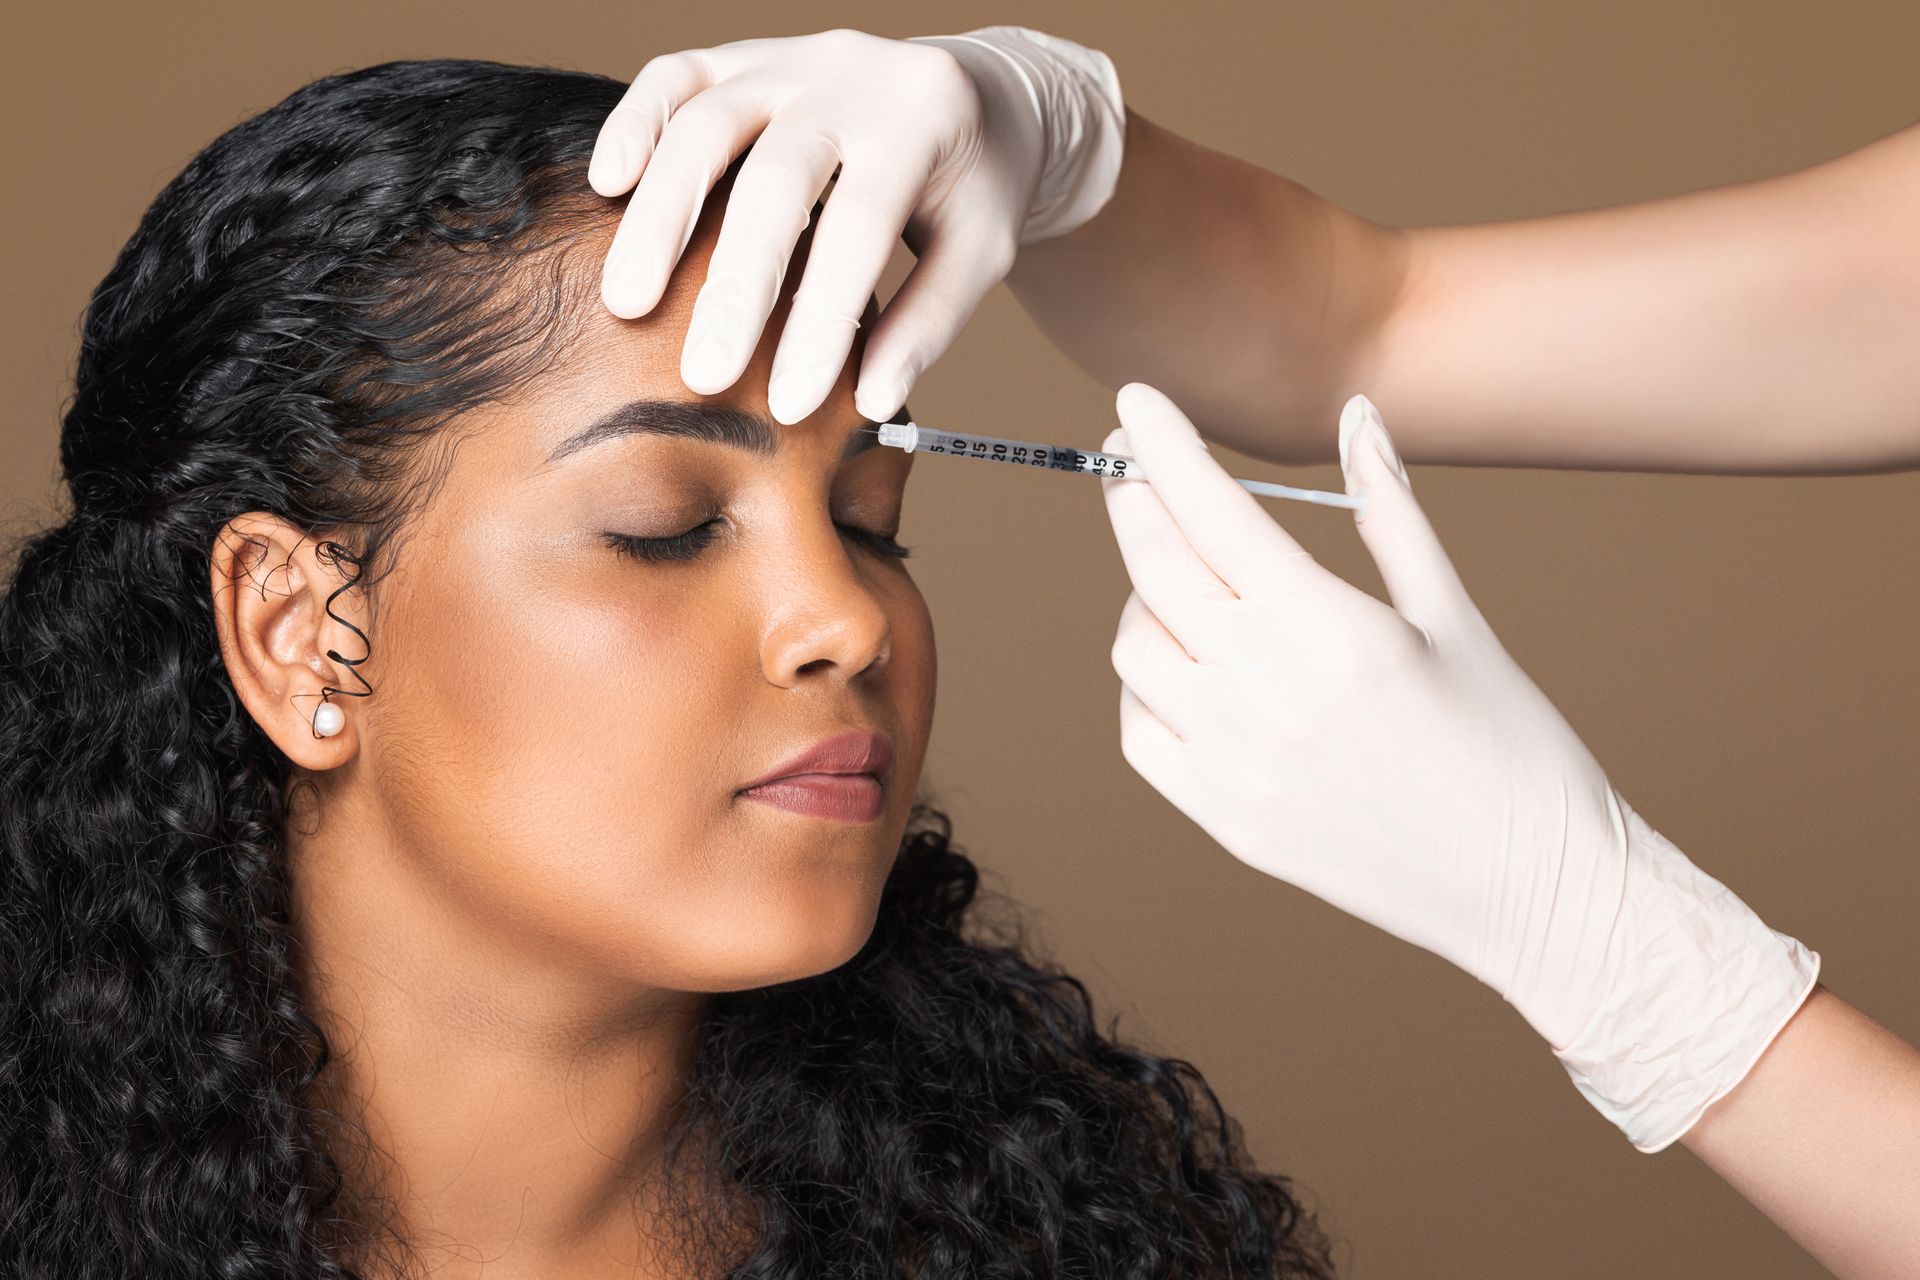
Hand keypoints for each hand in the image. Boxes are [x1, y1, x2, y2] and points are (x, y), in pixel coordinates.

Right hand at [588, 26, 1124, 425]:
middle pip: (776, 179)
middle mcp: (852, 75)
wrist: (971, 92)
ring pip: (708, 122)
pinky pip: (676, 75)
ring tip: (628, 302)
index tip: (791, 404)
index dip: (823, 320)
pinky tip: (609, 187)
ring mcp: (790, 57)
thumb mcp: (979, 250)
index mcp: (924, 122)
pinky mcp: (743, 55)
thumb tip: (872, 402)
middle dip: (736, 285)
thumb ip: (927, 321)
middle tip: (701, 376)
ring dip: (661, 216)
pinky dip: (636, 126)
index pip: (862, 230)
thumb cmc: (972, 184)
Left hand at [1100, 383, 1817, 1150]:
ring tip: (1188, 581)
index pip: (1213, 513)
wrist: (1532, 891)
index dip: (1163, 447)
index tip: (1134, 401)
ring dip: (1143, 596)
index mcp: (1336, 631)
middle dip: (1134, 500)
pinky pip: (1140, 730)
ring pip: (1133, 647)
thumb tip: (1356, 416)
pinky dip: (1148, 682)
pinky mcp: (1225, 820)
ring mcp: (1238, 765)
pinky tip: (1190, 665)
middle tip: (1136, 466)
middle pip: (1154, 568)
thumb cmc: (1511, 745)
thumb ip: (1388, 509)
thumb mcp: (1456, 615)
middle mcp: (1271, 695)